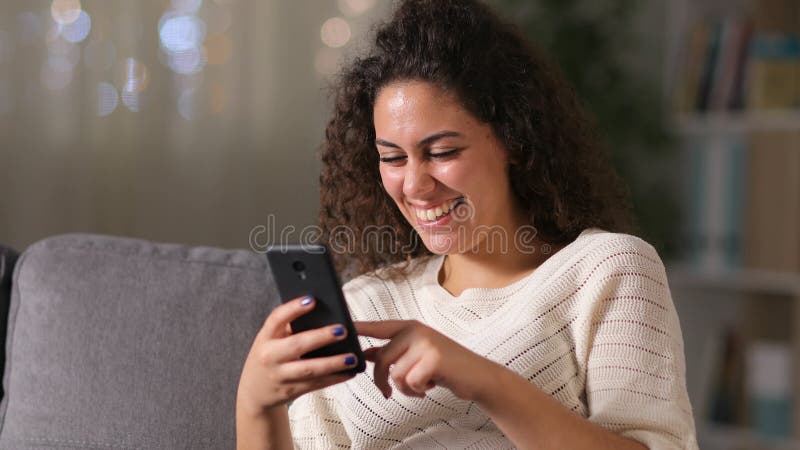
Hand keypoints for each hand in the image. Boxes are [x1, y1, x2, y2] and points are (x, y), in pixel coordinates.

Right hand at [236, 296, 358, 415]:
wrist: (254, 392)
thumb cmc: (269, 357)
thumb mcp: (270, 340)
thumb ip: (289, 328)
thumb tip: (324, 314)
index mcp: (265, 337)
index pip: (276, 319)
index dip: (293, 308)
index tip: (312, 300)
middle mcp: (269, 356)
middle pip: (297, 345)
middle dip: (321, 337)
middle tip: (342, 330)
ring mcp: (279, 376)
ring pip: (309, 370)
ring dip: (333, 363)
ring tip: (352, 358)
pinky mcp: (290, 391)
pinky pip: (315, 384)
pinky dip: (334, 378)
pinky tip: (349, 372)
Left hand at [355, 320, 498, 400]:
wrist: (476, 376)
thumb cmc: (444, 367)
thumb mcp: (416, 355)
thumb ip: (392, 352)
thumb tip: (364, 353)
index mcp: (409, 327)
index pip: (378, 327)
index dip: (359, 327)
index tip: (342, 327)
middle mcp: (416, 330)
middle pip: (381, 359)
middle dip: (382, 381)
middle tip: (389, 392)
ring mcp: (425, 342)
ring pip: (395, 374)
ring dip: (406, 388)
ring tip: (422, 385)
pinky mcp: (433, 358)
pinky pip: (410, 382)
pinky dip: (417, 391)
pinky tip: (431, 386)